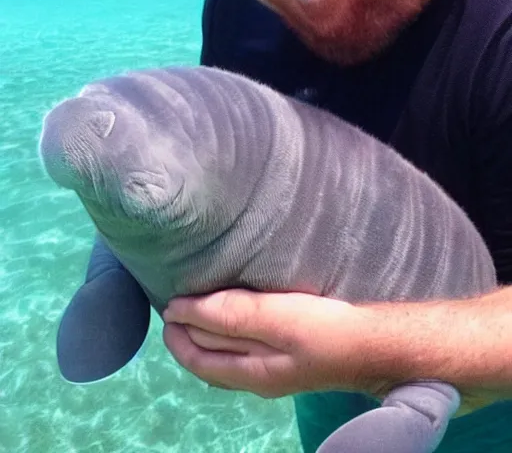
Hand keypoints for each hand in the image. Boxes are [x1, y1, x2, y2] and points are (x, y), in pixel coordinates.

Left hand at [162, 289, 381, 397]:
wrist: (373, 345)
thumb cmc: (322, 328)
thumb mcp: (273, 318)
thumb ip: (227, 314)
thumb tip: (180, 310)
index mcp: (248, 373)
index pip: (198, 356)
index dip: (178, 331)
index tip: (168, 303)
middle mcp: (255, 378)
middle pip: (208, 360)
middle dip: (186, 335)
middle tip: (175, 304)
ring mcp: (271, 371)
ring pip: (223, 357)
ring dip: (204, 336)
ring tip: (195, 310)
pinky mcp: (286, 359)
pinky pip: (242, 352)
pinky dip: (225, 336)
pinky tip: (232, 322)